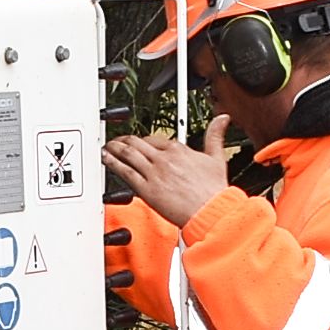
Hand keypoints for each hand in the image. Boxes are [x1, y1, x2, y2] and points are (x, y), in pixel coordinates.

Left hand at [104, 122, 231, 223]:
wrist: (210, 210)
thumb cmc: (214, 190)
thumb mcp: (217, 157)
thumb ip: (215, 135)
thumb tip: (222, 119)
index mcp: (179, 149)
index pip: (155, 139)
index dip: (144, 140)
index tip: (140, 142)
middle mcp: (164, 158)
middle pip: (138, 143)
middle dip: (125, 140)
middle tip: (118, 141)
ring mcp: (154, 172)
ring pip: (128, 154)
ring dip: (115, 148)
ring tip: (108, 146)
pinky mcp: (146, 188)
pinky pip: (125, 172)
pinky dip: (113, 163)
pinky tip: (107, 159)